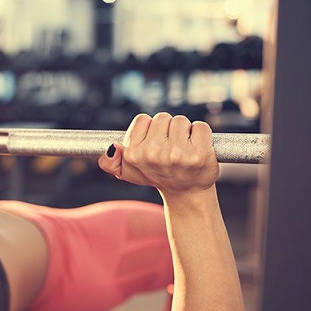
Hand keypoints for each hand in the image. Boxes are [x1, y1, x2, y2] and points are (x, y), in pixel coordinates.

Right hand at [98, 113, 219, 196]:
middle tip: (170, 146)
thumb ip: (109, 163)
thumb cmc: (157, 176)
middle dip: (167, 129)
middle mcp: (153, 154)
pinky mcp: (199, 153)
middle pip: (162, 117)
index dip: (150, 130)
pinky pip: (201, 126)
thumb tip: (112, 147)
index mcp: (134, 155)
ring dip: (184, 131)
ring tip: (183, 148)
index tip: (154, 143)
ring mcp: (177, 154)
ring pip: (181, 121)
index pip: (142, 119)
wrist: (185, 192)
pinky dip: (201, 134)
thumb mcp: (127, 173)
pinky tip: (196, 148)